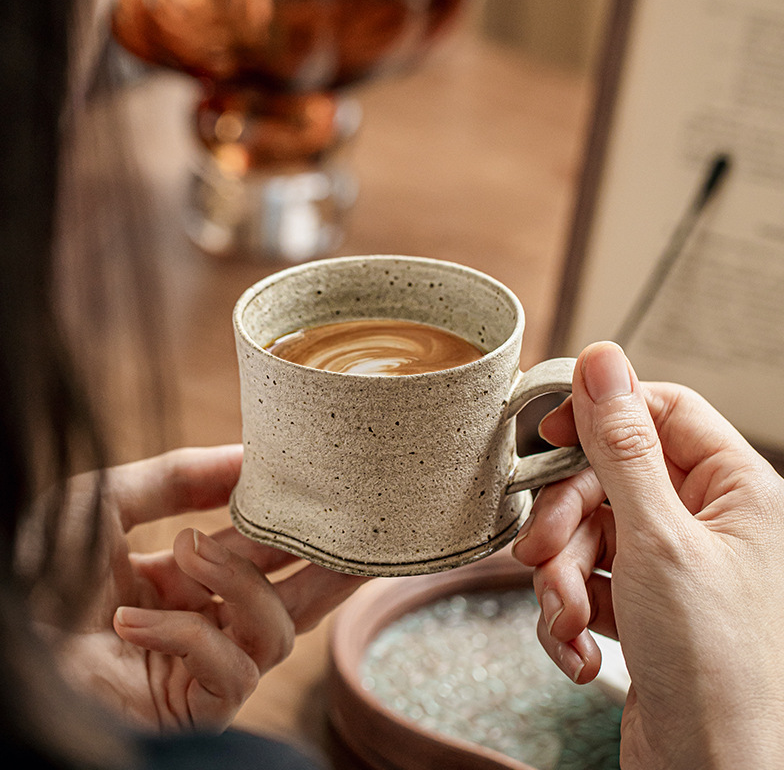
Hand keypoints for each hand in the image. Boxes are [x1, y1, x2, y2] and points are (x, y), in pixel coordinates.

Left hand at [41, 445, 367, 733]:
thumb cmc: (38, 568)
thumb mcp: (108, 500)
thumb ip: (183, 475)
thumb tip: (253, 454)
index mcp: (185, 579)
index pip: (264, 554)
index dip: (298, 528)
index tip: (330, 493)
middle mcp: (203, 623)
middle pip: (297, 600)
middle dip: (332, 567)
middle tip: (363, 533)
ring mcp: (201, 671)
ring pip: (277, 632)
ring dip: (243, 584)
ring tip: (191, 550)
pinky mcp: (194, 711)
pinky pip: (232, 671)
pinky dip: (189, 635)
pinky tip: (133, 617)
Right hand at [512, 342, 783, 768]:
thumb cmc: (706, 661)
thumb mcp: (656, 537)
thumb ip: (621, 445)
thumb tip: (602, 360)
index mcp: (737, 491)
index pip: (663, 412)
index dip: (603, 414)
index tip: (549, 432)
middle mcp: (708, 521)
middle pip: (612, 478)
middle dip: (567, 520)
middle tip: (538, 550)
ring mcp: (674, 564)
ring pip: (591, 531)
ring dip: (563, 575)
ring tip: (567, 618)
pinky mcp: (644, 602)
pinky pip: (590, 577)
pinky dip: (573, 609)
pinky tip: (580, 648)